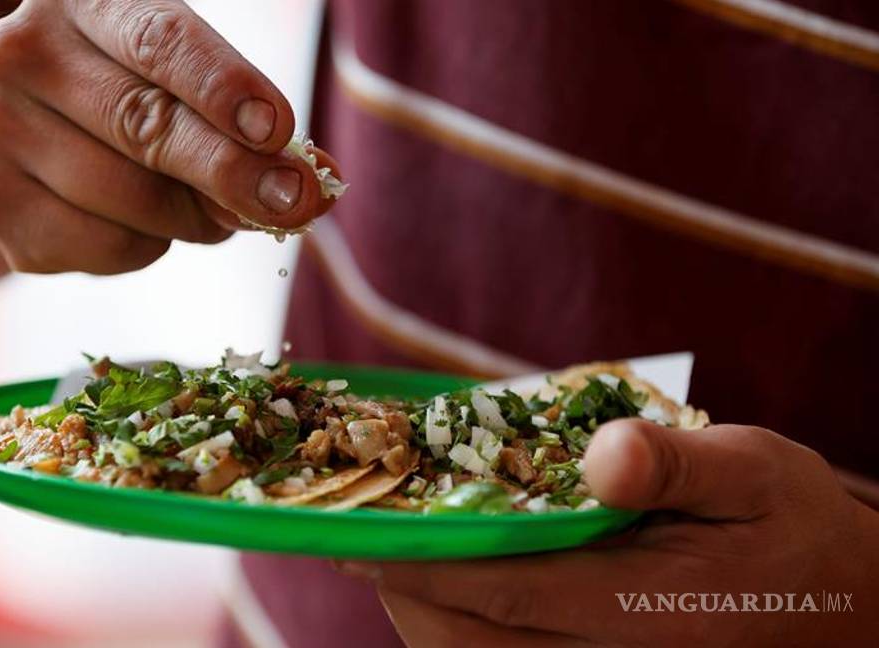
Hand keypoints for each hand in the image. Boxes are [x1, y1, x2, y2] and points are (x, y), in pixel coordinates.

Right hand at [0, 0, 339, 273]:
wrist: (23, 130)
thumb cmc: (127, 95)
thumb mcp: (182, 83)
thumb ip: (242, 125)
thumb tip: (305, 192)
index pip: (157, 39)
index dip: (222, 87)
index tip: (277, 131)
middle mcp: (17, 51)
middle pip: (144, 124)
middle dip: (230, 171)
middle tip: (293, 203)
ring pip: (126, 196)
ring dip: (192, 219)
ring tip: (211, 214)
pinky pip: (98, 246)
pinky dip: (145, 248)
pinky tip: (143, 226)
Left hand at [335, 420, 878, 645]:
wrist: (839, 604)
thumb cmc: (794, 532)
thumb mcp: (758, 475)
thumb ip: (679, 466)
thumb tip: (606, 454)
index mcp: (642, 611)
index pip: (506, 594)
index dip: (427, 564)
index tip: (360, 535)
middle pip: (469, 640)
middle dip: (405, 587)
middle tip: (363, 529)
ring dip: (424, 605)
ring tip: (393, 544)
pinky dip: (460, 616)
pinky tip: (450, 566)